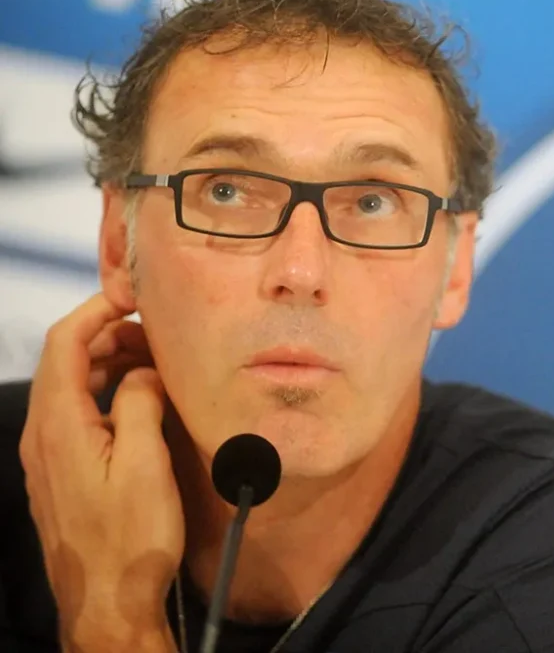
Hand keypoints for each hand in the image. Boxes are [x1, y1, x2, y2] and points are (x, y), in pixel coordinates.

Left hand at [19, 293, 182, 651]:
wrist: (108, 601)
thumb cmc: (131, 538)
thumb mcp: (145, 465)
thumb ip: (140, 405)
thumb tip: (143, 372)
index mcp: (58, 425)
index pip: (65, 343)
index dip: (98, 311)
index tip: (136, 299)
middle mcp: (44, 436)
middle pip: (66, 362)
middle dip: (111, 337)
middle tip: (161, 336)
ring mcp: (49, 457)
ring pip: (72, 389)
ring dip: (110, 367)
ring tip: (158, 366)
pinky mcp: (61, 475)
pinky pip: (77, 417)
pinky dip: (107, 396)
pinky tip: (142, 406)